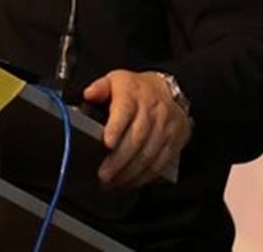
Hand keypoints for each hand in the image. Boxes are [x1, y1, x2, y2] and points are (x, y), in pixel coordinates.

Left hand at [82, 70, 191, 188]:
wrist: (167, 91)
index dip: (116, 128)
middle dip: (119, 160)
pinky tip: (130, 181)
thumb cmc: (135, 90)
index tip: (107, 142)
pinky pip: (160, 163)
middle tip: (104, 174)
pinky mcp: (174, 142)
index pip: (124, 111)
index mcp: (132, 95)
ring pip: (148, 154)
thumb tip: (89, 93)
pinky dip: (145, 176)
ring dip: (130, 172)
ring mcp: (164, 128)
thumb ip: (99, 88)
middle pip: (136, 138)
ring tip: (113, 182)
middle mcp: (151, 112)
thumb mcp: (115, 80)